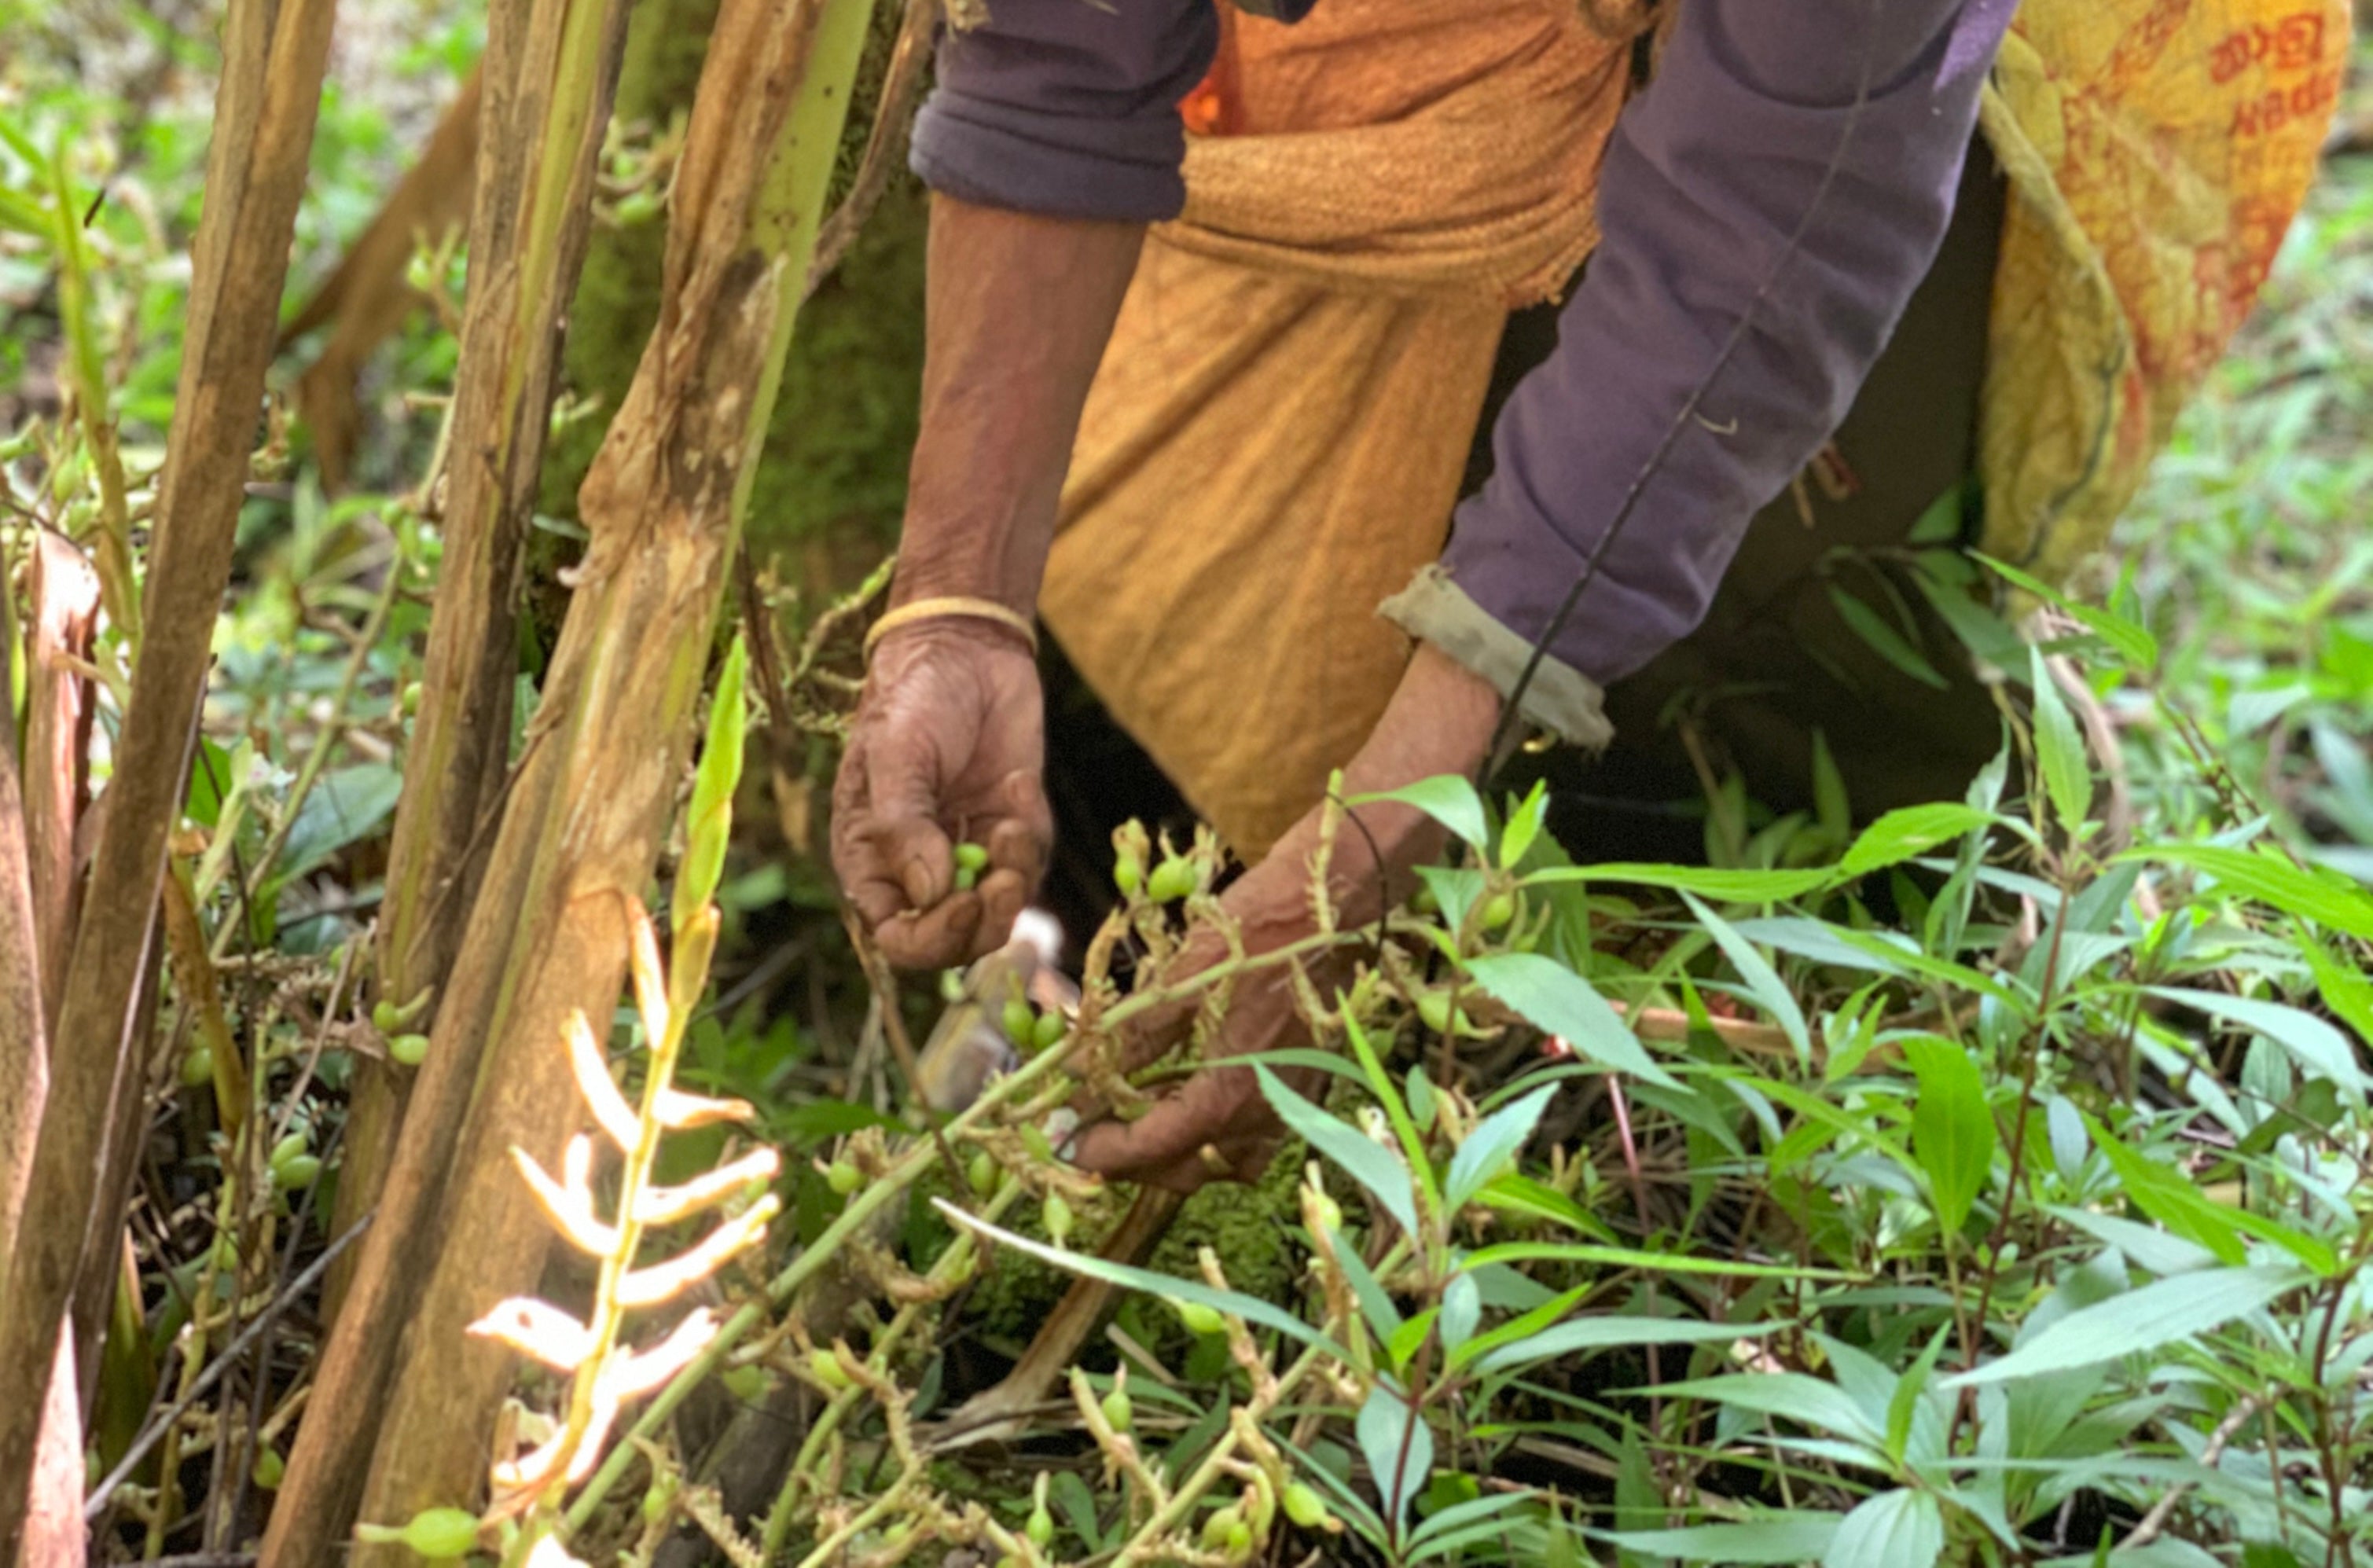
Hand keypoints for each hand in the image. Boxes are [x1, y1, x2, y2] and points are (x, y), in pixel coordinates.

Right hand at [832, 618, 1052, 967]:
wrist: (966, 650)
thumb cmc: (912, 699)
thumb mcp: (896, 756)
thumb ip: (903, 825)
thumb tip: (928, 892)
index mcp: (872, 863)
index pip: (898, 938)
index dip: (933, 938)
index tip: (966, 905)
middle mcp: (918, 870)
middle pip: (956, 941)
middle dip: (985, 920)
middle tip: (1004, 881)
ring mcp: (969, 854)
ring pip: (1002, 910)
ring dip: (1015, 875)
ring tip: (1011, 817)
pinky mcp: (1011, 831)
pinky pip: (1032, 863)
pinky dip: (1031, 836)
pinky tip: (1017, 781)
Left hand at [1067, 645, 1502, 1191]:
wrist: (1337, 903)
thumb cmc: (1257, 931)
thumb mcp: (1180, 979)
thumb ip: (1131, 1037)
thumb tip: (1076, 1074)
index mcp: (1230, 1093)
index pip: (1154, 1147)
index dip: (1101, 1150)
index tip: (1066, 1139)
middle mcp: (1265, 1113)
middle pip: (1188, 1170)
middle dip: (1134, 1162)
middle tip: (1092, 1136)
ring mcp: (1291, 1104)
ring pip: (1226, 1163)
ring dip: (1179, 1157)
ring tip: (1139, 1127)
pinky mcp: (1306, 1085)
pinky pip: (1257, 1139)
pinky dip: (1218, 1138)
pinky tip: (1192, 1103)